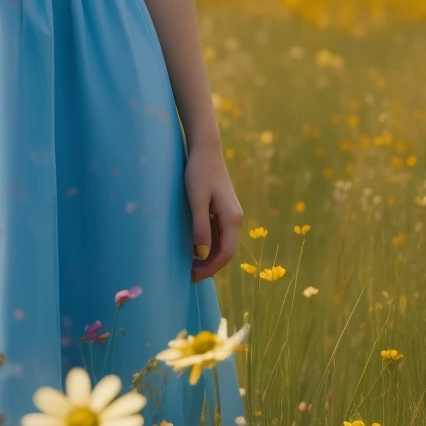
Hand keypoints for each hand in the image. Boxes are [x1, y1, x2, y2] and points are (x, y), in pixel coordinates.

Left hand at [184, 142, 242, 282]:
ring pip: (223, 242)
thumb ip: (200, 227)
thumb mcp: (196, 200)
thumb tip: (201, 254)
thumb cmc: (199, 172)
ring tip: (191, 265)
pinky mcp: (223, 207)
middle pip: (226, 250)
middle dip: (210, 265)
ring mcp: (230, 212)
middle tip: (190, 275)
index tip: (193, 277)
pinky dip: (210, 243)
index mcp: (232, 218)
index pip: (226, 253)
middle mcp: (235, 218)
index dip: (211, 268)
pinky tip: (196, 246)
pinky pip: (219, 232)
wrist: (205, 148)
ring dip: (210, 256)